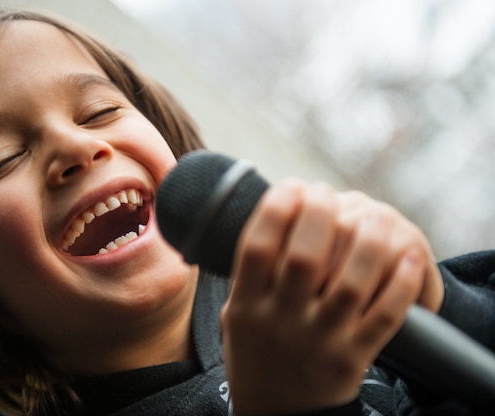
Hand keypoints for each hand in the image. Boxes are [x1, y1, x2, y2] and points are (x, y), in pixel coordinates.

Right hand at [220, 180, 442, 414]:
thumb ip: (248, 271)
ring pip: (352, 282)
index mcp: (246, 307)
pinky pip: (385, 318)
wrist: (276, 413)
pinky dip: (401, 285)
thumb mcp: (235, 313)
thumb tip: (275, 211)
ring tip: (371, 214)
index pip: (258, 247)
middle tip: (327, 193)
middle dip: (321, 213)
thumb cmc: (256, 353)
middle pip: (306, 256)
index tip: (291, 186)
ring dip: (368, 240)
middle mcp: (282, 322)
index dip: (276, 208)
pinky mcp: (353, 358)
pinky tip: (407, 257)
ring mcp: (320, 340)